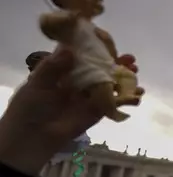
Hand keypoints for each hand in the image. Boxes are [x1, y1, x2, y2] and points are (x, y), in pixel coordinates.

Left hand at [0, 48, 141, 175]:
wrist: (34, 136)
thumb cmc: (31, 107)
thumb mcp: (38, 82)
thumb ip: (54, 66)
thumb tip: (70, 50)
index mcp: (64, 69)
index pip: (83, 53)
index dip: (96, 46)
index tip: (108, 40)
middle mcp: (80, 79)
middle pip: (101, 67)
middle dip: (117, 61)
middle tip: (130, 58)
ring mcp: (90, 95)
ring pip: (111, 83)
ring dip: (125, 77)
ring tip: (136, 72)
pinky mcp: (98, 110)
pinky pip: (114, 102)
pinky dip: (127, 99)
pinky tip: (137, 95)